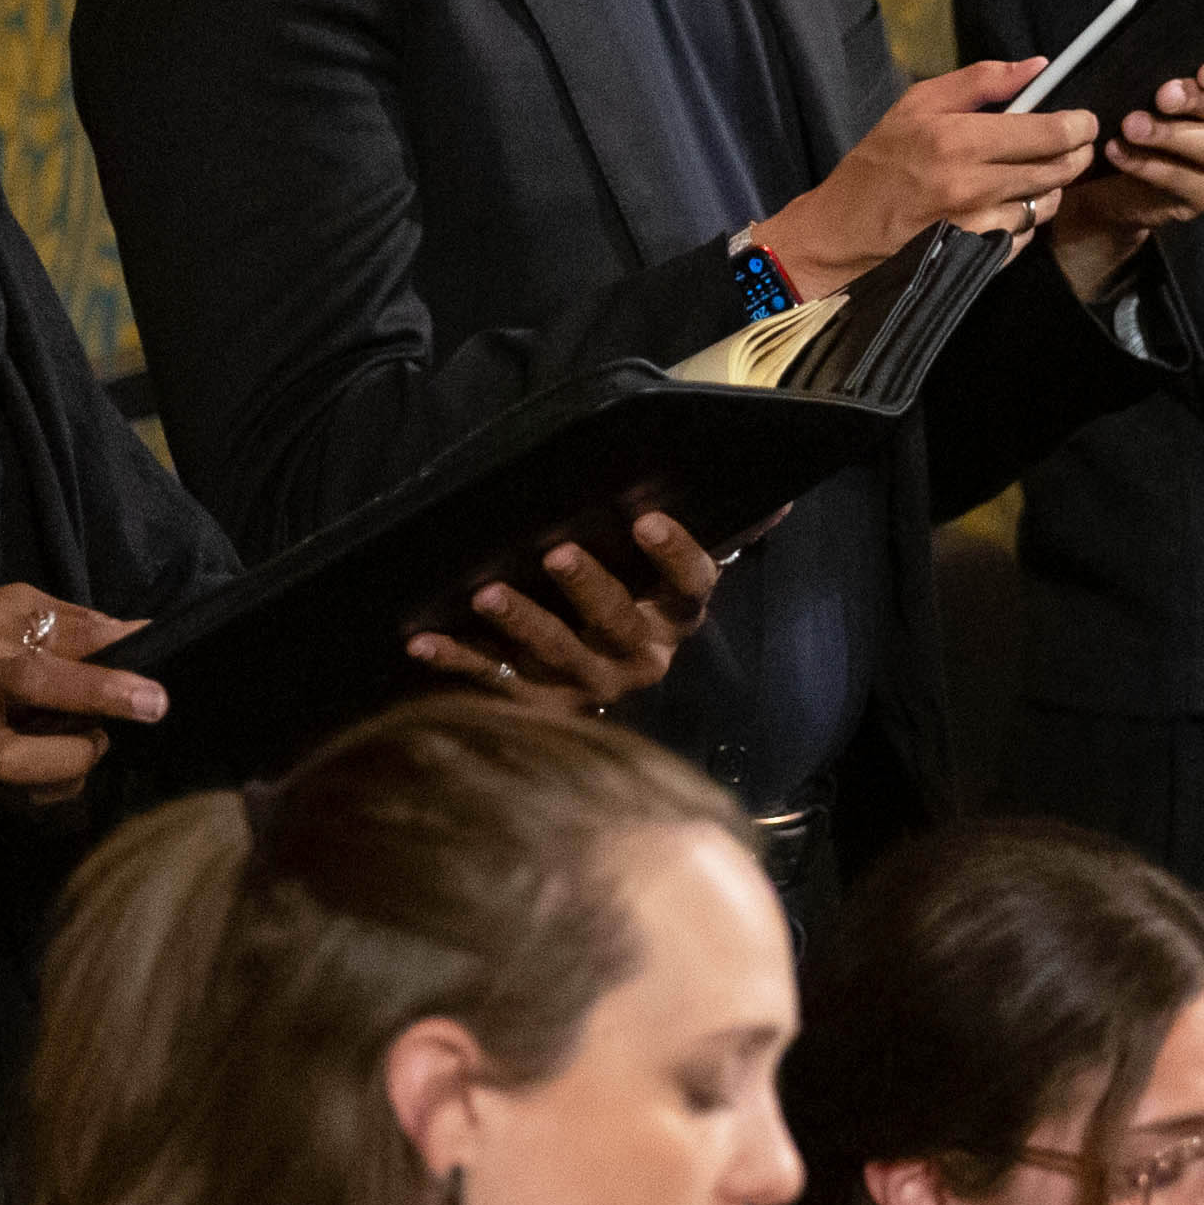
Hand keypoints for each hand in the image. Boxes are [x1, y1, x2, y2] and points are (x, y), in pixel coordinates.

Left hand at [405, 510, 719, 707]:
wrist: (594, 697)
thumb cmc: (633, 602)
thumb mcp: (673, 579)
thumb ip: (725, 536)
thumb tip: (781, 500)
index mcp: (674, 619)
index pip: (691, 587)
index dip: (673, 556)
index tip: (646, 519)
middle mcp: (639, 657)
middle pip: (618, 623)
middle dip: (589, 588)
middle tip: (557, 552)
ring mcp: (586, 685)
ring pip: (556, 655)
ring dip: (522, 624)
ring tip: (486, 594)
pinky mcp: (536, 704)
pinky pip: (494, 682)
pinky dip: (457, 661)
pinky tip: (422, 638)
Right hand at [750, 56, 1103, 294]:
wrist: (844, 230)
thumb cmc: (881, 161)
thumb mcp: (918, 104)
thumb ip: (981, 81)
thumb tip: (1039, 66)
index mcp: (959, 140)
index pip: (1049, 133)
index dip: (1080, 126)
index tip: (1085, 121)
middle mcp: (975, 185)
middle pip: (1059, 170)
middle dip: (1076, 154)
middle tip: (1075, 144)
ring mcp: (980, 226)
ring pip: (1048, 204)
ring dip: (1050, 188)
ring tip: (1033, 174)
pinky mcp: (982, 257)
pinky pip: (1027, 235)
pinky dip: (1026, 219)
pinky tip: (1006, 206)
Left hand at [1044, 48, 1203, 298]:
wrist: (1140, 173)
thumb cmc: (1162, 112)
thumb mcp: (1172, 85)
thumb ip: (1176, 72)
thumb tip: (1156, 63)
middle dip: (1196, 102)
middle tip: (1161, 97)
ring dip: (1169, 135)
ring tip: (1131, 126)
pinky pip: (1188, 181)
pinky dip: (1149, 166)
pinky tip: (1119, 153)